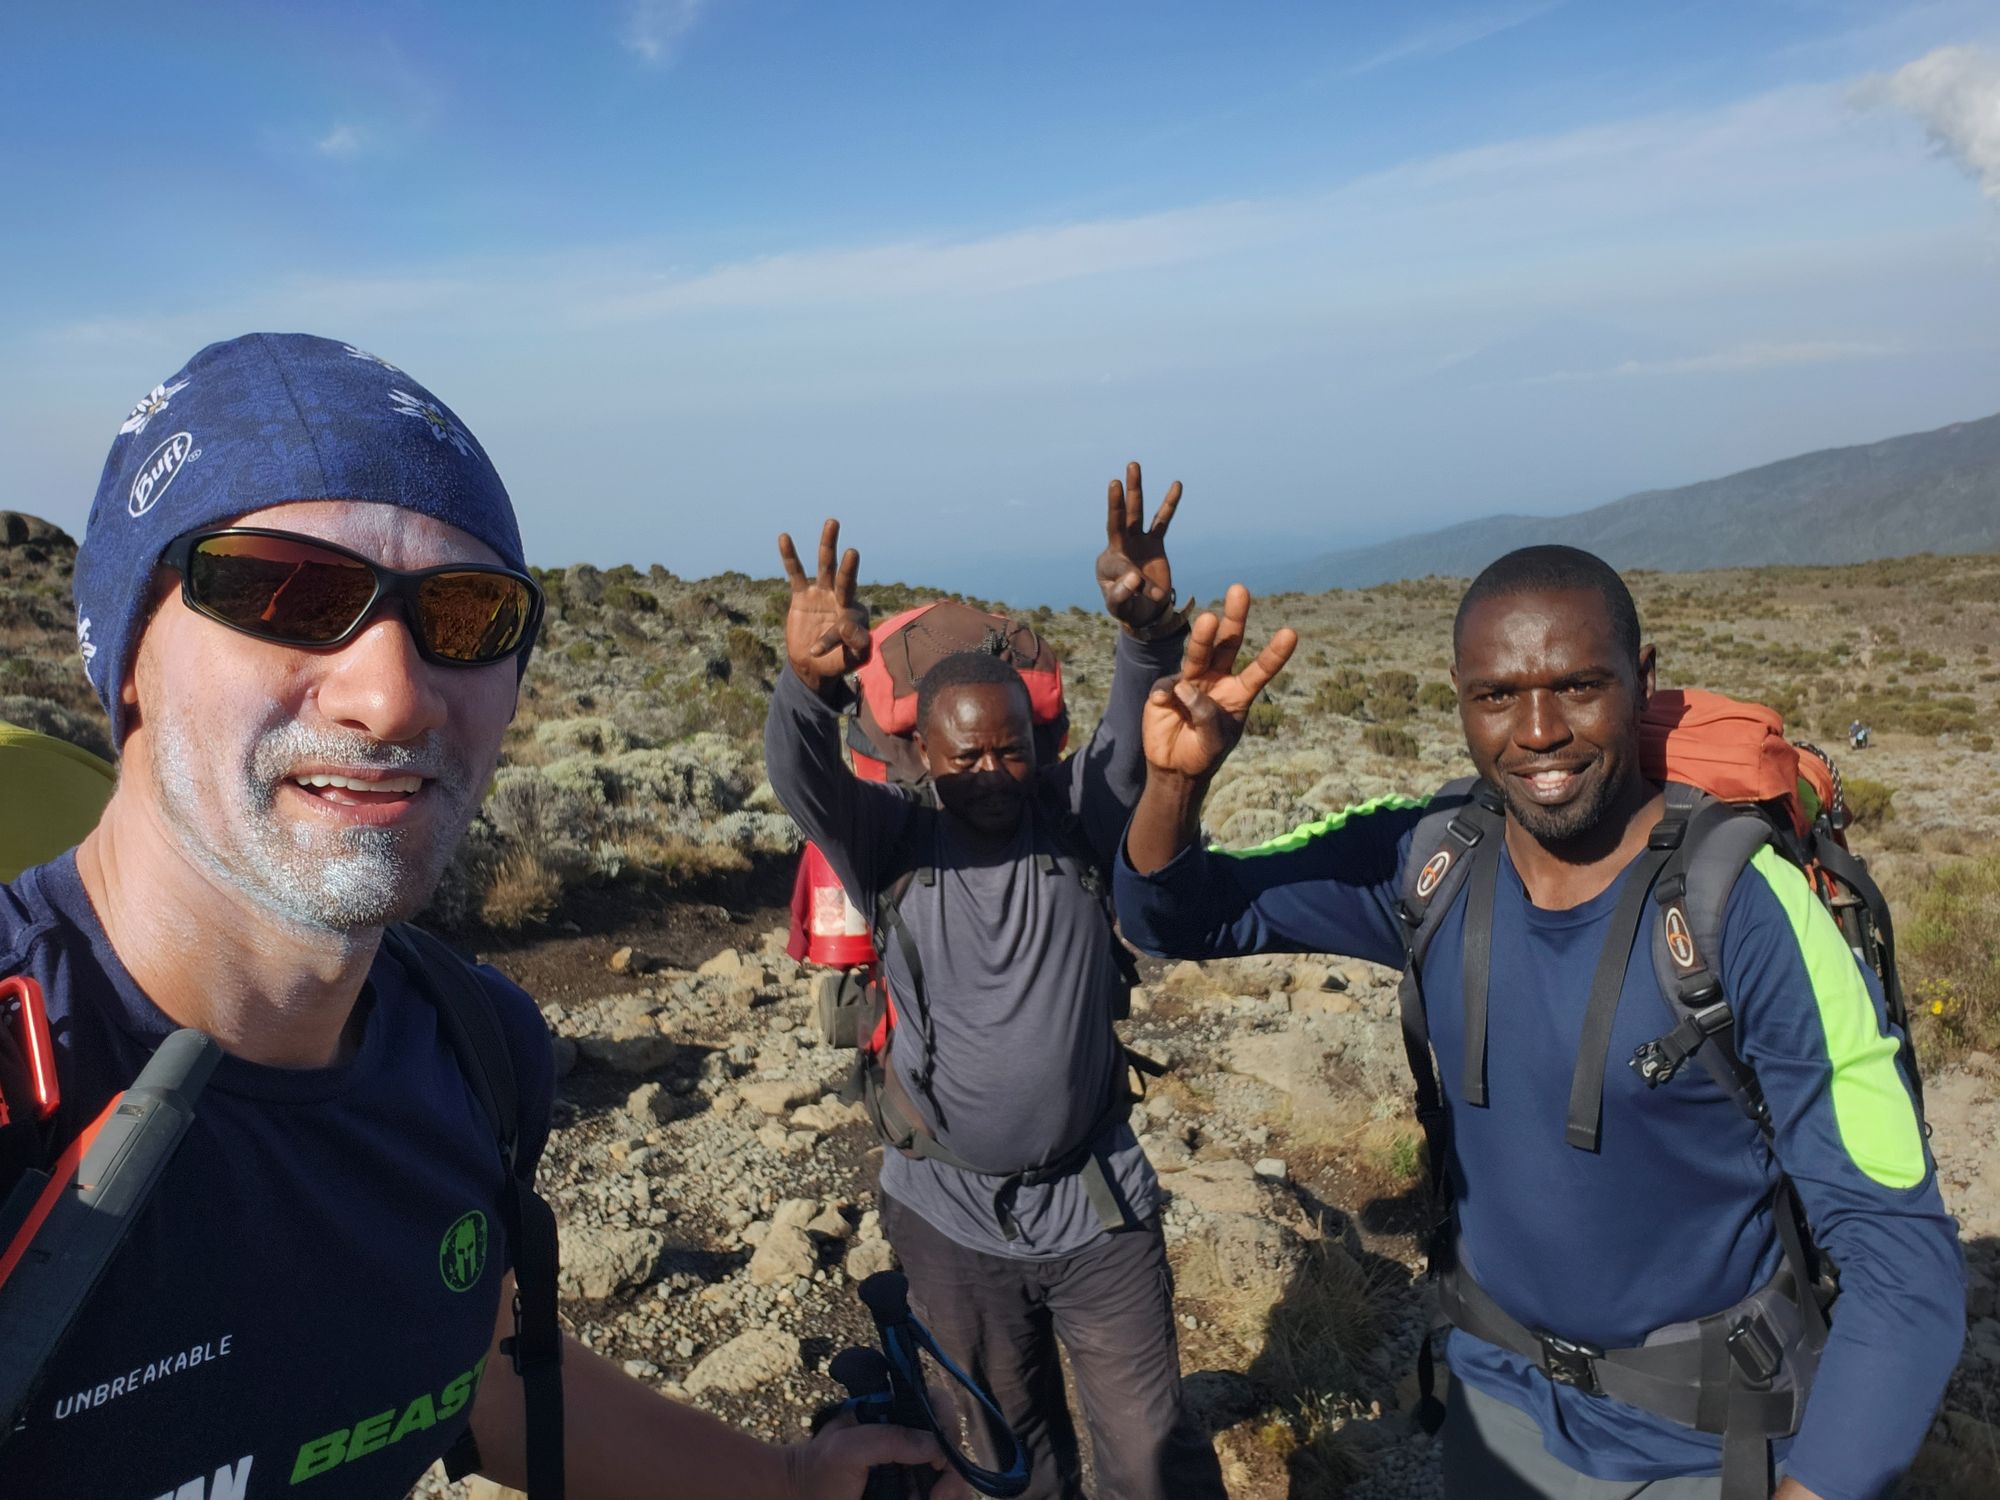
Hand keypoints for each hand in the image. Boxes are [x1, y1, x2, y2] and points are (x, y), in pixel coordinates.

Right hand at [778, 519, 871, 691]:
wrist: (815, 665)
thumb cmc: (839, 661)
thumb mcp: (853, 658)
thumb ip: (857, 644)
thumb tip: (848, 627)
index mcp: (855, 613)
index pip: (848, 617)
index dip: (836, 634)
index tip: (820, 650)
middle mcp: (840, 598)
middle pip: (845, 577)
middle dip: (849, 565)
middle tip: (853, 551)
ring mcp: (821, 593)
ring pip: (825, 566)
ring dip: (828, 545)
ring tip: (833, 522)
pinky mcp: (801, 595)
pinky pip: (795, 573)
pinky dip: (790, 556)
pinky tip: (784, 538)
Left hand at [781, 1416, 969, 1499]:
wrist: (801, 1498)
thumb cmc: (818, 1470)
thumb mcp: (847, 1448)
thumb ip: (889, 1439)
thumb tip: (935, 1445)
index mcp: (896, 1415)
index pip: (938, 1406)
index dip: (948, 1429)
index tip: (939, 1460)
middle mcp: (910, 1439)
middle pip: (954, 1447)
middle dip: (953, 1473)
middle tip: (937, 1496)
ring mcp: (913, 1469)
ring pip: (953, 1477)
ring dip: (951, 1491)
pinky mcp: (912, 1491)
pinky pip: (940, 1494)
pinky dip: (942, 1498)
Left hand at [1095, 460, 1180, 630]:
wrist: (1144, 612)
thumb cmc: (1127, 608)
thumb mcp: (1118, 606)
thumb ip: (1122, 594)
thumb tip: (1135, 577)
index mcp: (1108, 559)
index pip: (1115, 546)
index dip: (1126, 562)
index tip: (1136, 578)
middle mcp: (1121, 545)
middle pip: (1120, 517)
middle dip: (1119, 499)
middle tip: (1116, 480)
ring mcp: (1138, 542)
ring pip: (1138, 512)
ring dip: (1136, 490)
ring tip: (1133, 465)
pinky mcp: (1155, 544)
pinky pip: (1163, 521)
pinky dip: (1169, 504)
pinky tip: (1176, 485)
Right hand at [1142, 584, 1296, 779]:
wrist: (1175, 768)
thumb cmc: (1203, 754)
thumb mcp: (1214, 740)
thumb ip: (1206, 714)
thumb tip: (1186, 686)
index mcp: (1238, 693)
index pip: (1259, 670)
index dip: (1274, 653)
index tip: (1291, 633)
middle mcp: (1216, 680)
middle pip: (1227, 644)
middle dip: (1234, 617)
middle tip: (1240, 590)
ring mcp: (1191, 681)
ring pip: (1198, 652)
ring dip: (1203, 636)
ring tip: (1208, 619)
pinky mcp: (1166, 689)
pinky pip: (1167, 685)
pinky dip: (1166, 693)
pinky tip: (1162, 703)